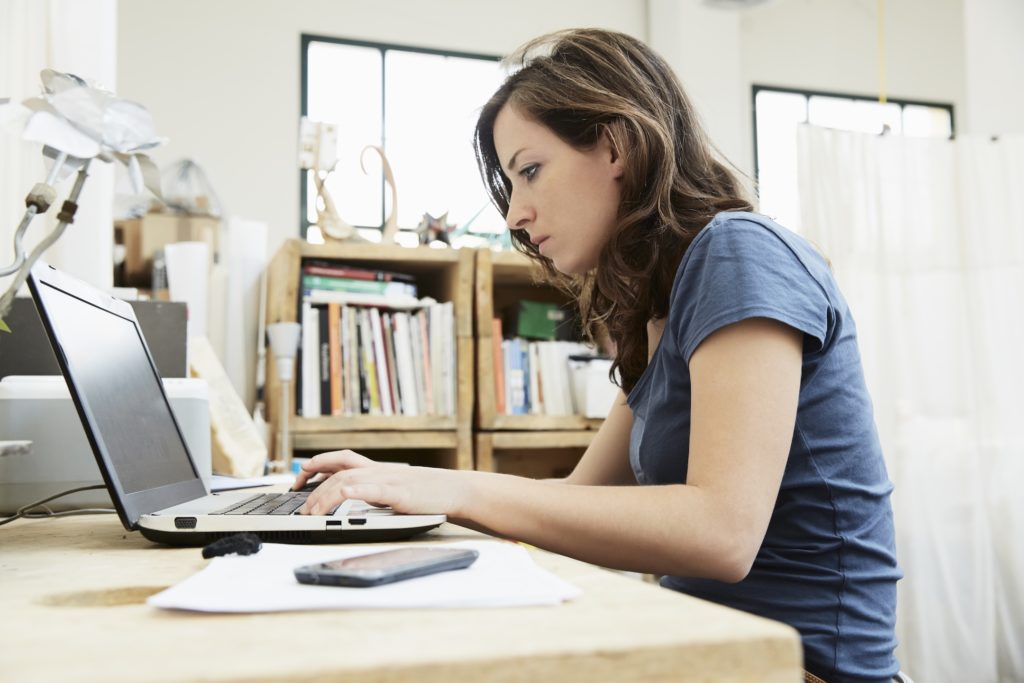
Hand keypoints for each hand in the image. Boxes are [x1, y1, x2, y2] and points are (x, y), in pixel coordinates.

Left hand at [293, 449, 473, 516]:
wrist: (456, 490)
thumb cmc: (430, 493)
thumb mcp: (397, 487)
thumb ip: (376, 490)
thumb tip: (353, 498)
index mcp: (378, 469)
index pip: (341, 459)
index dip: (317, 464)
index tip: (300, 478)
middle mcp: (379, 470)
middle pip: (338, 471)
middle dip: (313, 487)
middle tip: (301, 506)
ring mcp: (388, 479)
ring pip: (348, 480)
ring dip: (325, 495)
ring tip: (311, 512)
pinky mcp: (399, 492)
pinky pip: (373, 489)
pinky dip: (354, 491)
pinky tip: (342, 495)